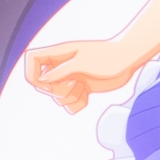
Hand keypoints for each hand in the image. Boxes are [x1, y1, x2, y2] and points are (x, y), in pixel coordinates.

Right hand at [24, 38, 138, 112]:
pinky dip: (77, 104)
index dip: (31, 73)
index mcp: (58, 55)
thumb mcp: (82, 63)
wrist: (127, 59)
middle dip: (57, 90)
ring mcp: (71, 78)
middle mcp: (62, 67)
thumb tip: (42, 80)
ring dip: (70, 98)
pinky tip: (88, 96)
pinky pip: (71, 103)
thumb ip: (60, 71)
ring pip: (57, 97)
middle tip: (74, 84)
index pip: (32, 60)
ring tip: (84, 89)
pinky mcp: (82, 88)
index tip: (44, 83)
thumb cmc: (107, 57)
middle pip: (43, 84)